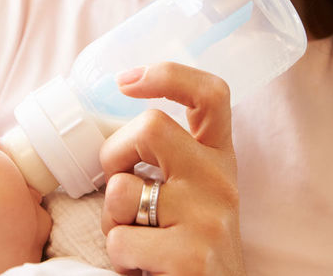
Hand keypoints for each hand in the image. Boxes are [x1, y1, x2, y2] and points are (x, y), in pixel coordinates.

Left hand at [100, 62, 245, 275]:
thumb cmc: (191, 245)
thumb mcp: (194, 194)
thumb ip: (170, 159)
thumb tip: (115, 125)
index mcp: (220, 159)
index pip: (211, 95)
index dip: (168, 75)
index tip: (126, 80)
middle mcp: (221, 182)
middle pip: (151, 126)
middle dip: (114, 154)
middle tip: (119, 186)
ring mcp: (209, 219)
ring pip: (121, 190)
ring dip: (112, 220)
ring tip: (138, 240)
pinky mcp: (191, 257)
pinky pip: (120, 240)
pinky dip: (119, 257)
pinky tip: (144, 268)